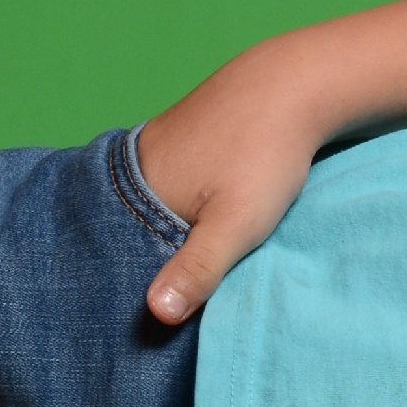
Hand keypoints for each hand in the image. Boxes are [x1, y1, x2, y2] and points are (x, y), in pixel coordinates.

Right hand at [133, 42, 327, 323]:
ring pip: (151, 210)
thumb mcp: (235, 224)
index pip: (113, 253)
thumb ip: (197, 269)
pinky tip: (197, 223)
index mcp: (135, 193)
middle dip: (143, 264)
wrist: (293, 83)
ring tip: (181, 272)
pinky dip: (179, 209)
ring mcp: (156, 150)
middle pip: (129, 232)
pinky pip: (169, 187)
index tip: (143, 324)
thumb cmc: (263, 155)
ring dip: (162, 237)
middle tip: (167, 305)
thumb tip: (155, 314)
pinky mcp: (181, 138)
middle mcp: (135, 171)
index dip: (129, 285)